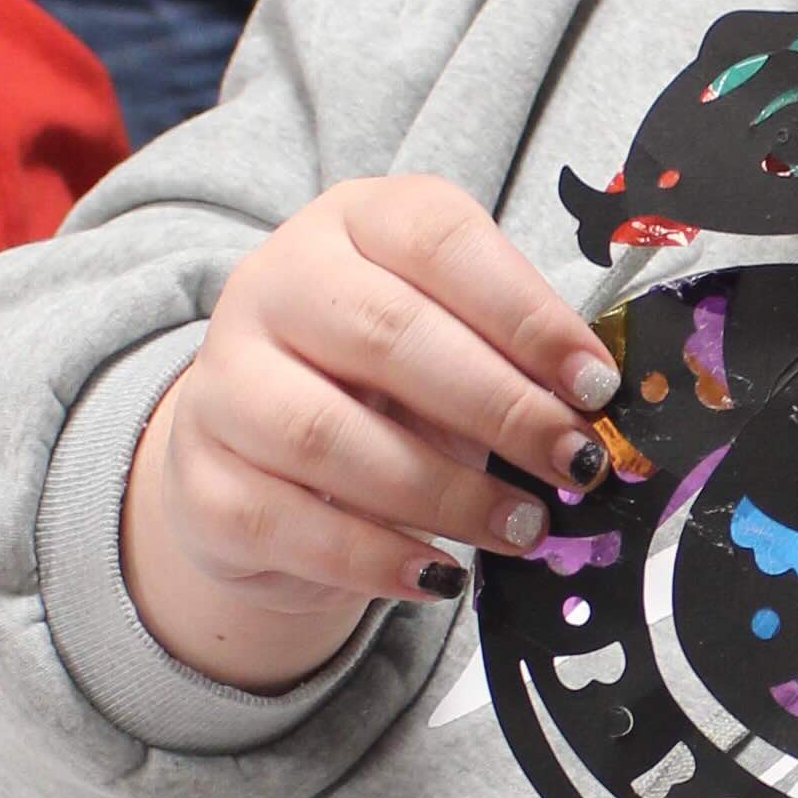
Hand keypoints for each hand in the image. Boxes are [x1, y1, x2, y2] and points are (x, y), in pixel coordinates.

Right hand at [122, 173, 626, 690]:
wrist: (264, 458)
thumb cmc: (389, 387)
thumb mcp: (454, 344)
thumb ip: (515, 360)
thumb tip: (596, 414)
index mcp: (352, 223)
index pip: (437, 242)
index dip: (524, 314)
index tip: (594, 384)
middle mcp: (272, 285)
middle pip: (385, 333)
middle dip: (499, 407)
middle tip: (575, 463)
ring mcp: (222, 381)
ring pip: (327, 435)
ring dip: (444, 493)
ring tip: (525, 528)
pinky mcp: (201, 482)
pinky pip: (287, 523)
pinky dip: (374, 557)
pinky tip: (441, 574)